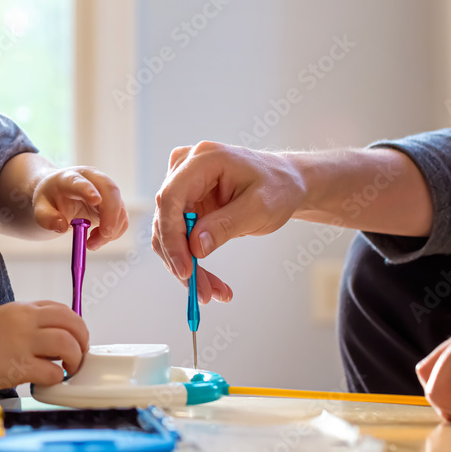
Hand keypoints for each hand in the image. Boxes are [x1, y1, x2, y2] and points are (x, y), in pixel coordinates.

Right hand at [0, 301, 88, 390]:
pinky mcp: (19, 367)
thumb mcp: (10, 314)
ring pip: (66, 344)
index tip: (78, 337)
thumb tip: (59, 331)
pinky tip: (51, 378)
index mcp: (26, 309)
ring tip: (69, 367)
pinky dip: (58, 376)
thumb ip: (33, 319)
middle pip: (71, 324)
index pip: (63, 310)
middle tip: (80, 353)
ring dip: (75, 358)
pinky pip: (51, 371)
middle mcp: (28, 322)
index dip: (77, 325)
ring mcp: (24, 343)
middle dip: (82, 340)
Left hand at [33, 166, 128, 248]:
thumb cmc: (50, 200)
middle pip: (110, 190)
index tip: (96, 200)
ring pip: (119, 207)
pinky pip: (122, 218)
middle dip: (111, 214)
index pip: (81, 181)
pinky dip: (114, 232)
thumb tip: (62, 227)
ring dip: (111, 229)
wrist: (58, 193)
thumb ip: (47, 219)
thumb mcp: (40, 209)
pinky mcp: (113, 202)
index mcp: (70, 178)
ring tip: (90, 243)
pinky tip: (97, 236)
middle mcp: (92, 179)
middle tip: (104, 235)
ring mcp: (105, 190)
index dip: (89, 189)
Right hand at [152, 141, 306, 303]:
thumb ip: (226, 226)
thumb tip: (195, 248)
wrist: (285, 183)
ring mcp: (182, 184)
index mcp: (203, 159)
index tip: (185, 270)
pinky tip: (210, 281)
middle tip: (203, 292)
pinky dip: (191, 260)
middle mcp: (185, 168)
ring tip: (212, 291)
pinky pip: (178, 236)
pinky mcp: (185, 202)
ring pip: (168, 233)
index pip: (171, 198)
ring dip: (186, 265)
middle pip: (166, 219)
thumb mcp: (260, 208)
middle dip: (182, 259)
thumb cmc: (278, 187)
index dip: (172, 236)